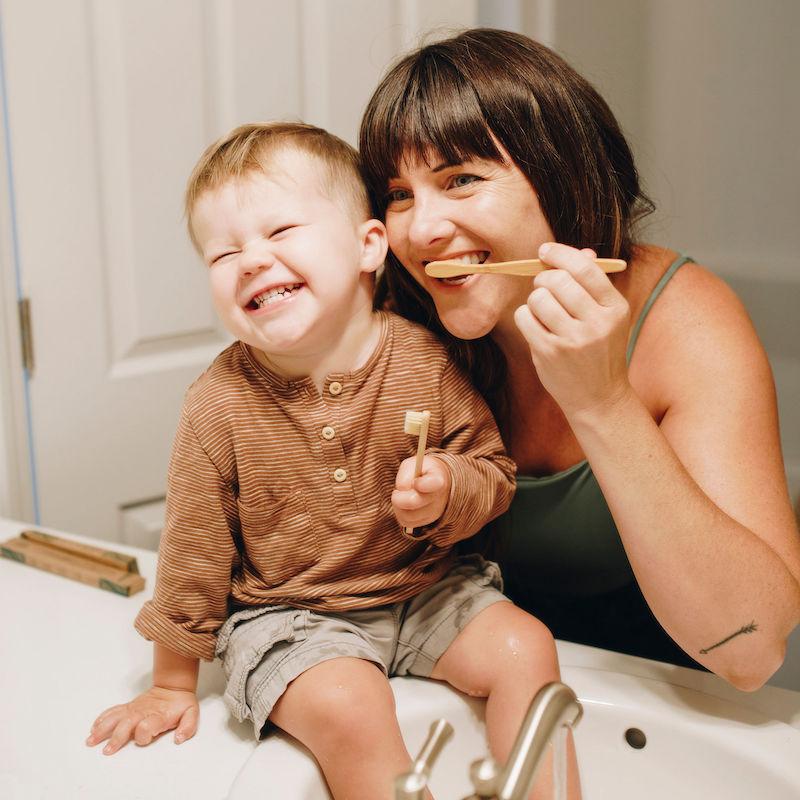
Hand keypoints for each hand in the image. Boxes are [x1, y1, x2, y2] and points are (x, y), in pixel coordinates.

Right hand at [86, 685, 198, 754]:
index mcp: (158, 716)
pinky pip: (113, 711)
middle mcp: (143, 712)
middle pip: (127, 724)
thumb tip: (179, 739)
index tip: (142, 738)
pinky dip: (102, 718)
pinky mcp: (128, 707)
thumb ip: (188, 727)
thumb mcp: (191, 714)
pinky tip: (94, 727)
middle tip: (107, 750)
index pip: (147, 725)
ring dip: (103, 729)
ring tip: (91, 740)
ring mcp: (134, 709)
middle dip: (117, 737)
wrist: (173, 687)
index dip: (144, 733)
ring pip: (115, 718)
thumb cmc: (181, 704)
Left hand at [392, 454, 450, 529]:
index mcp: (437, 479)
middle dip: (399, 498)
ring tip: (400, 496)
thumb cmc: (421, 471)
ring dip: (398, 506)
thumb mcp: (413, 465)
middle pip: (414, 502)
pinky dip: (400, 513)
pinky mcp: (426, 521)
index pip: (433, 484)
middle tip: (396, 492)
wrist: (436, 481)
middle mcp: (439, 498)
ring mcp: (434, 512)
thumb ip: (406, 474)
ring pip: (408, 515)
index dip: (423, 484)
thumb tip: (402, 489)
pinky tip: (403, 505)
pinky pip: (406, 522)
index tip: (416, 482)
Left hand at [513, 242, 631, 417]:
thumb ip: (595, 285)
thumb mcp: (607, 318)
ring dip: (534, 300)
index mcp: (616, 309)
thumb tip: (582, 252)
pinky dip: (525, 317)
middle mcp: (597, 324)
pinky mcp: (550, 353)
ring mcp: (573, 340)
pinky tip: (536, 326)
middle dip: (544, 279)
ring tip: (543, 312)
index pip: (585, 269)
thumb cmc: (600, 352)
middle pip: (557, 280)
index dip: (560, 254)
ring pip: (538, 298)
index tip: (545, 251)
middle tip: (544, 288)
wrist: (599, 398)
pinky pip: (525, 317)